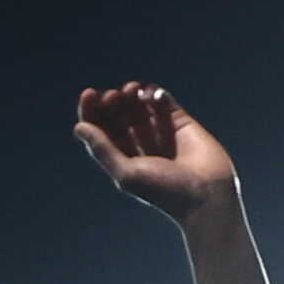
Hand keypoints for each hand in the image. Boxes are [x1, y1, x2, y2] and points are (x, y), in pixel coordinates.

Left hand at [73, 83, 238, 220]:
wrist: (205, 193)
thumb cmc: (163, 190)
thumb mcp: (126, 172)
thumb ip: (103, 149)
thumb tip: (79, 127)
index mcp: (120, 157)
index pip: (100, 129)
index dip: (92, 111)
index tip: (89, 94)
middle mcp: (137, 143)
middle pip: (117, 115)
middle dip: (112, 101)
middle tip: (113, 96)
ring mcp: (158, 131)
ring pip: (139, 106)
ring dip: (132, 94)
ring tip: (131, 90)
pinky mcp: (180, 122)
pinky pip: (163, 102)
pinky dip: (155, 93)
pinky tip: (151, 94)